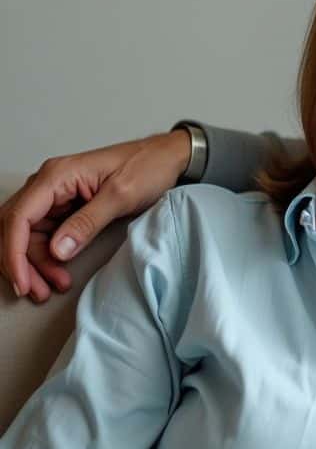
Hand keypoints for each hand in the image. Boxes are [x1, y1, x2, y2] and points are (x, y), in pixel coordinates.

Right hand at [1, 131, 190, 300]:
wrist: (166, 158)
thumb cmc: (148, 166)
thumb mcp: (121, 196)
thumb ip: (88, 223)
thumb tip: (58, 250)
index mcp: (56, 176)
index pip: (18, 218)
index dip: (14, 253)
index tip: (23, 281)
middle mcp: (48, 184)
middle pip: (16, 229)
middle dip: (21, 263)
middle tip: (37, 291)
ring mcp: (55, 195)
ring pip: (28, 235)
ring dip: (35, 263)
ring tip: (52, 287)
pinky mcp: (65, 206)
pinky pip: (45, 234)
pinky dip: (48, 256)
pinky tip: (58, 272)